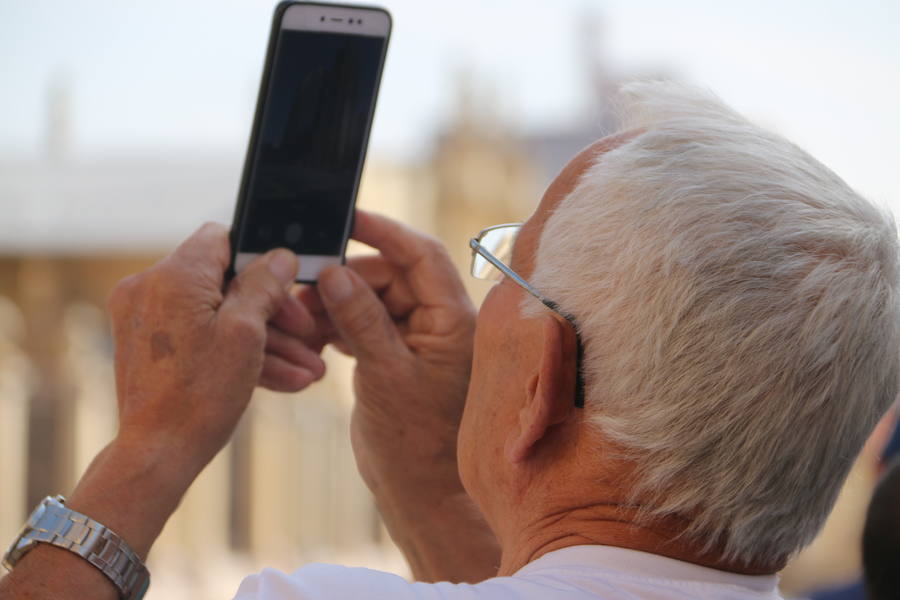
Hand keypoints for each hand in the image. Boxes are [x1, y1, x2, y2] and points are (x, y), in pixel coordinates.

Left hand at [108, 223, 324, 469]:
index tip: (288, 286)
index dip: (260, 259)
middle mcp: (150, 288)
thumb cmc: (201, 396)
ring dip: (263, 339)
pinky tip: (281, 379)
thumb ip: (265, 285)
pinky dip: (234, 351)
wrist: (159, 454)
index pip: (223, 239)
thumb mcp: (246, 333)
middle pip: (225, 281)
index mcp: (174, 276)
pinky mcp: (148, 344)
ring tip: (306, 369)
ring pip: (217, 314)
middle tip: (306, 336)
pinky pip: (200, 334)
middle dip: (272, 311)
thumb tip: (280, 256)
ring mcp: (146, 318)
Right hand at [300, 210, 498, 580]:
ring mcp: (416, 340)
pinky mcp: (395, 357)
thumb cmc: (415, 439)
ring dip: (338, 303)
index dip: (386, 232)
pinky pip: (365, 324)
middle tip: (306, 284)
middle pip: (391, 275)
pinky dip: (339, 324)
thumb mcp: (385, 373)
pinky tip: (314, 333)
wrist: (418, 489)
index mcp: (452, 320)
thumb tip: (336, 273)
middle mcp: (438, 323)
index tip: (348, 217)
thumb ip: (361, 320)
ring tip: (301, 316)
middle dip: (348, 277)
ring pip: (373, 300)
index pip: (422, 256)